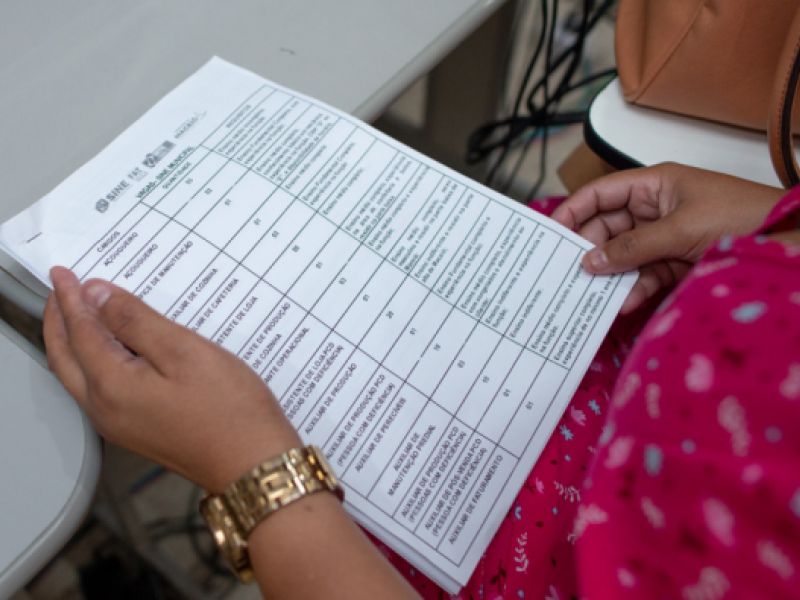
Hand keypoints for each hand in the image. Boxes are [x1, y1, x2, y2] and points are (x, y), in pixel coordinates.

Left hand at [43, 267, 300, 491]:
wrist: (252, 463)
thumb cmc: (229, 410)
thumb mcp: (184, 352)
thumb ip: (136, 322)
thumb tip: (99, 297)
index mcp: (111, 386)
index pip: (79, 331)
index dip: (71, 298)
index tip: (65, 273)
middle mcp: (105, 409)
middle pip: (65, 356)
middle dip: (59, 319)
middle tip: (61, 289)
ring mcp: (119, 424)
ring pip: (78, 374)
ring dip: (74, 340)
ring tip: (82, 311)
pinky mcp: (137, 430)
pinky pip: (99, 387)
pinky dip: (94, 359)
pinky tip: (114, 347)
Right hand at [551, 163, 782, 312]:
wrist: (788, 240)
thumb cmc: (740, 216)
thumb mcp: (680, 229)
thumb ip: (632, 247)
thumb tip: (589, 261)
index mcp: (653, 185)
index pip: (600, 194)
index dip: (573, 211)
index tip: (549, 235)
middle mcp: (654, 208)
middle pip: (608, 228)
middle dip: (589, 250)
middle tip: (566, 275)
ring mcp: (665, 237)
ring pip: (624, 256)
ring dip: (610, 275)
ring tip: (588, 295)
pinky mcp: (677, 262)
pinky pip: (645, 274)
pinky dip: (633, 289)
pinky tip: (621, 304)